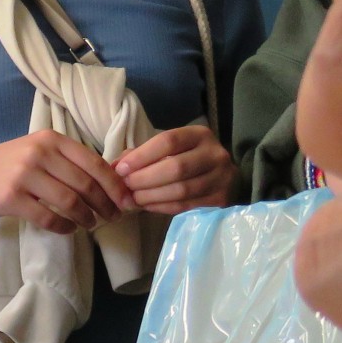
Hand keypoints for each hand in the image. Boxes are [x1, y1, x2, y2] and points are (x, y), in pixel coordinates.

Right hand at [0, 130, 132, 234]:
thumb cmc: (7, 166)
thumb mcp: (37, 152)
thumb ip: (67, 161)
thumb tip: (109, 181)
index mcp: (50, 139)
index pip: (94, 162)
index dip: (114, 184)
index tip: (126, 200)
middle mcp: (39, 153)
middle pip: (85, 183)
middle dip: (105, 204)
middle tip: (114, 217)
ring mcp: (24, 175)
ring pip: (70, 201)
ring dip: (87, 217)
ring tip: (92, 224)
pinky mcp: (12, 198)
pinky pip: (48, 217)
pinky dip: (64, 226)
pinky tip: (69, 229)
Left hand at [113, 125, 236, 213]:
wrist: (227, 177)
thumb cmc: (190, 159)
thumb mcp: (172, 149)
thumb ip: (143, 154)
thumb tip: (114, 167)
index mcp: (199, 135)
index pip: (168, 142)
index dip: (142, 156)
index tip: (121, 169)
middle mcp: (214, 154)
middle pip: (175, 168)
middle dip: (145, 179)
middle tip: (126, 187)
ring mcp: (221, 177)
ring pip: (181, 190)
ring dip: (151, 196)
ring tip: (133, 199)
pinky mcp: (220, 199)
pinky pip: (185, 205)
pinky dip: (161, 207)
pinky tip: (147, 206)